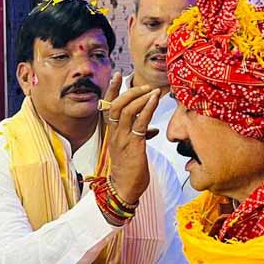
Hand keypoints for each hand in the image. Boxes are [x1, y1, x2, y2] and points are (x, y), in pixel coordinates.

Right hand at [101, 72, 161, 203]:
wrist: (124, 189)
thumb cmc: (129, 170)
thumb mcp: (132, 149)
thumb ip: (139, 135)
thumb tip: (152, 129)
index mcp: (113, 133)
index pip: (108, 106)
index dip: (112, 90)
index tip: (118, 75)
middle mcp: (114, 134)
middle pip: (116, 105)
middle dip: (130, 91)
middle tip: (144, 86)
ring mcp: (122, 139)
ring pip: (126, 111)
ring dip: (140, 98)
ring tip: (153, 91)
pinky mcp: (133, 145)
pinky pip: (139, 123)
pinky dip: (147, 109)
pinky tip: (155, 100)